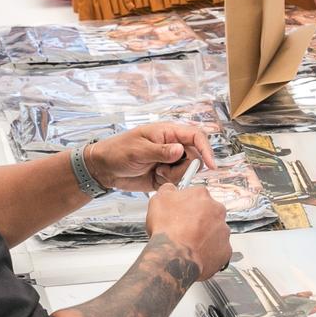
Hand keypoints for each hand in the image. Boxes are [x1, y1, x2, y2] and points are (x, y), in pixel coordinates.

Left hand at [86, 122, 215, 192]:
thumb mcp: (138, 150)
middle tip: (163, 170)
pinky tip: (155, 179)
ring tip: (156, 173)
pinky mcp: (166, 175)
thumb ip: (160, 151)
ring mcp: (170, 161)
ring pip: (187, 171)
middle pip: (195, 156)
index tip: (211, 165)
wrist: (104, 168)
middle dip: (184, 167)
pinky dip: (170, 183)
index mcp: (168, 132)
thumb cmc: (118, 151)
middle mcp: (173, 145)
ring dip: (175, 176)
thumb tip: (180, 150)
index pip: (196, 136)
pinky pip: (178, 181)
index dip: (206, 149)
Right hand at [146, 185, 231, 280]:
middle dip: (199, 220)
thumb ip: (167, 190)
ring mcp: (223, 230)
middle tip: (184, 230)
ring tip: (189, 244)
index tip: (180, 213)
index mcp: (202, 195)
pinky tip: (196, 254)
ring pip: (215, 231)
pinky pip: (219, 250)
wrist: (174, 257)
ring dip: (205, 236)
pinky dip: (210, 252)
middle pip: (209, 213)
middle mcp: (217, 210)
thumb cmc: (167, 230)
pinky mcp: (226, 250)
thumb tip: (170, 189)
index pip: (197, 196)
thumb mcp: (158, 200)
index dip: (186, 206)